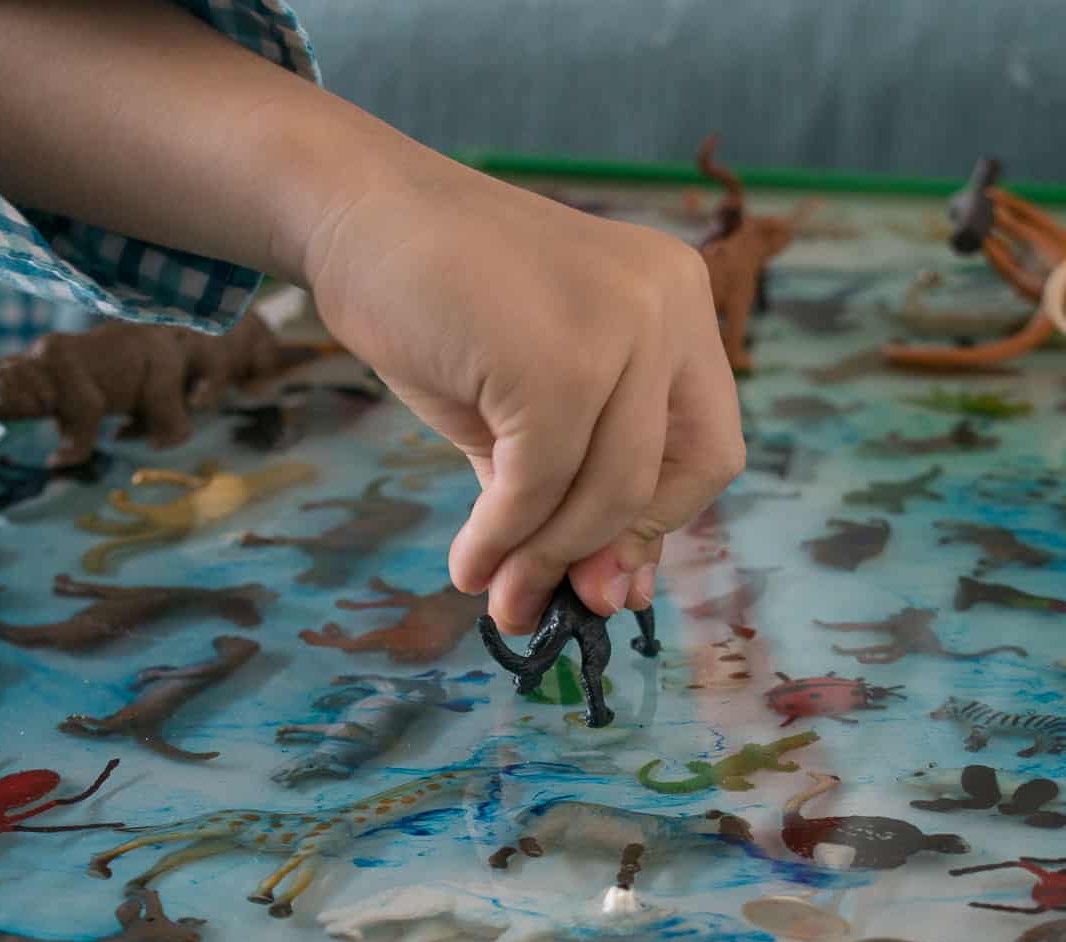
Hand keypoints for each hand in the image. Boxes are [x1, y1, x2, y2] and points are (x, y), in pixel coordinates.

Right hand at [304, 154, 743, 632]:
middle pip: (671, 477)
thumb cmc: (443, 305)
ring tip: (494, 591)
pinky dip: (500, 539)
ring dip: (544, 559)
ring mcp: (621, 325)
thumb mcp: (531, 403)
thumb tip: (609, 599)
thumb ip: (574, 487)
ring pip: (609, 491)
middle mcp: (669, 305)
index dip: (659, 525)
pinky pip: (539, 485)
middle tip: (545, 605)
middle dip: (605, 554)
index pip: (709, 448)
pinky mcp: (560, 358)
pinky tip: (469, 562)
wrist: (356, 213)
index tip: (605, 578)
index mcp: (679, 305)